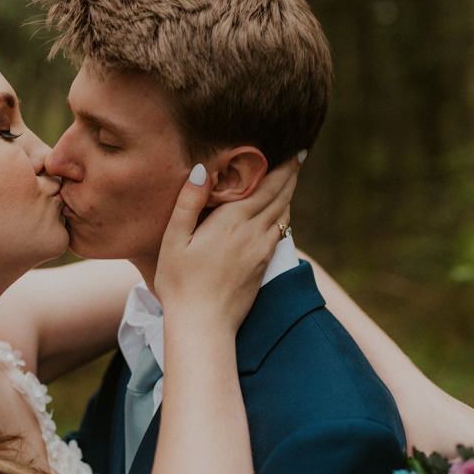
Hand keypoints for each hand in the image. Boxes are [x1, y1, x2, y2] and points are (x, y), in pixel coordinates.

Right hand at [154, 157, 299, 335]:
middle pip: (280, 196)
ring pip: (283, 214)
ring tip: (291, 177)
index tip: (294, 149)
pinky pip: (280, 232)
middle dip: (290, 174)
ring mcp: (262, 250)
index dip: (282, 167)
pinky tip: (280, 212)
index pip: (265, 186)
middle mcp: (253, 233)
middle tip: (299, 154)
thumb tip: (202, 170)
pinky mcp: (264, 265)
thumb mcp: (174, 240)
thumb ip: (189, 203)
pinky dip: (283, 214)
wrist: (204, 324)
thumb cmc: (180, 282)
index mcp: (232, 222)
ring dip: (289, 193)